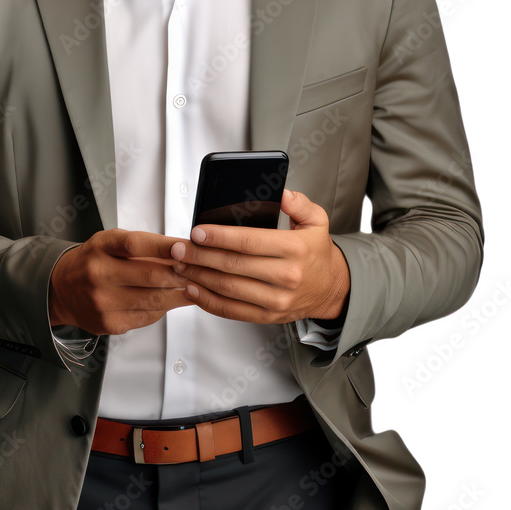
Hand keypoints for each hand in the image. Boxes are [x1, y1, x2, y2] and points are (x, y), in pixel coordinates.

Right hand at [48, 228, 192, 335]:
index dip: (164, 247)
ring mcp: (103, 302)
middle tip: (198, 271)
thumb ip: (142, 246)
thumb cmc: (93, 260)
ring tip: (192, 288)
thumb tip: (180, 252)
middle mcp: (99, 273)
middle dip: (180, 274)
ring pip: (153, 300)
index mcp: (101, 247)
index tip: (185, 248)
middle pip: (150, 275)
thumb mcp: (110, 242)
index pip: (136, 244)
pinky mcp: (109, 323)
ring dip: (178, 294)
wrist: (61, 289)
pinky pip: (146, 317)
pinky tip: (170, 301)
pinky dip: (163, 309)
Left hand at [169, 189, 349, 323]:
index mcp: (294, 250)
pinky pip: (232, 311)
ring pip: (228, 289)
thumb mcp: (317, 220)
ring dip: (199, 276)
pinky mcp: (268, 316)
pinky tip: (193, 288)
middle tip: (178, 248)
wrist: (332, 289)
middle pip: (233, 265)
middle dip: (200, 256)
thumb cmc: (317, 252)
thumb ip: (298, 203)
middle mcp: (285, 277)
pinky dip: (208, 301)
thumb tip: (280, 193)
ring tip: (180, 265)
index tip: (197, 231)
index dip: (220, 237)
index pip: (249, 241)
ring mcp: (276, 300)